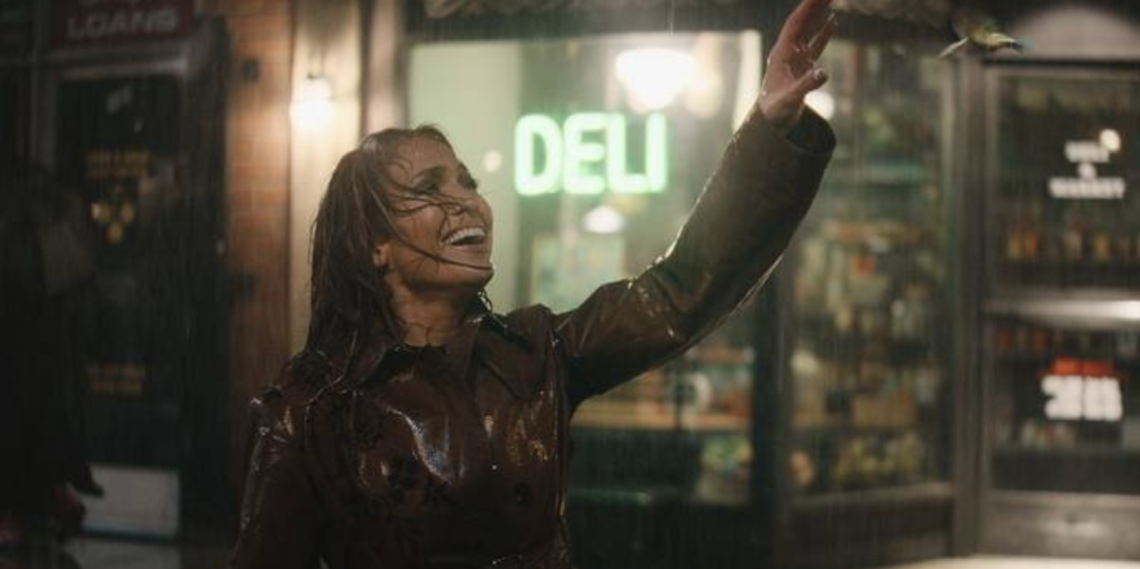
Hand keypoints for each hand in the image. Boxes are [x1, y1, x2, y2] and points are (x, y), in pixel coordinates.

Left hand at [759, 0, 837, 132]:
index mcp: (781, 53)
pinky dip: (824, 32)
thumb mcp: (791, 98)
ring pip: (809, 30)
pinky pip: (816, 43)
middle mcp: (788, 51)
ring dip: (819, 15)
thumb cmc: (776, 110)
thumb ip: (807, 84)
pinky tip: (833, 20)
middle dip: (814, 6)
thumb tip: (824, 72)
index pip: (795, 25)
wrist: (772, 121)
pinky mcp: (803, 65)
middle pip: (802, 23)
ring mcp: (796, 57)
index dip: (807, 8)